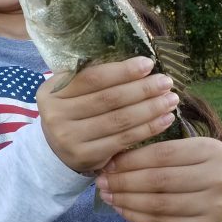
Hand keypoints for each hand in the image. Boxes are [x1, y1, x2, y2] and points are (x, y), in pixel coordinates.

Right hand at [36, 56, 179, 173]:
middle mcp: (55, 115)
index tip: (148, 64)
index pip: (92, 78)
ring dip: (150, 108)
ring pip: (119, 120)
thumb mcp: (70, 92)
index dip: (122, 71)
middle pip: (108, 99)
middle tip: (166, 82)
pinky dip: (148, 129)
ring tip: (170, 99)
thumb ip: (91, 77)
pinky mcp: (85, 157)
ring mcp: (69, 139)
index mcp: (51, 92)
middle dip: (142, 89)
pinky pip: (123, 140)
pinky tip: (165, 119)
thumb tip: (137, 64)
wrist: (54, 151)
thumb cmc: (71, 112)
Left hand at [95, 137, 221, 221]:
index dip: (131, 160)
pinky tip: (121, 210)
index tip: (108, 164)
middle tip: (101, 182)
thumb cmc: (196, 170)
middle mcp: (218, 177)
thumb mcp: (186, 153)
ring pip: (158, 203)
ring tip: (107, 196)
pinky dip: (137, 216)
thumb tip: (111, 160)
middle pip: (159, 180)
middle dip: (124, 181)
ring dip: (126, 200)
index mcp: (212, 150)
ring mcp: (214, 206)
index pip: (162, 154)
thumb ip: (156, 152)